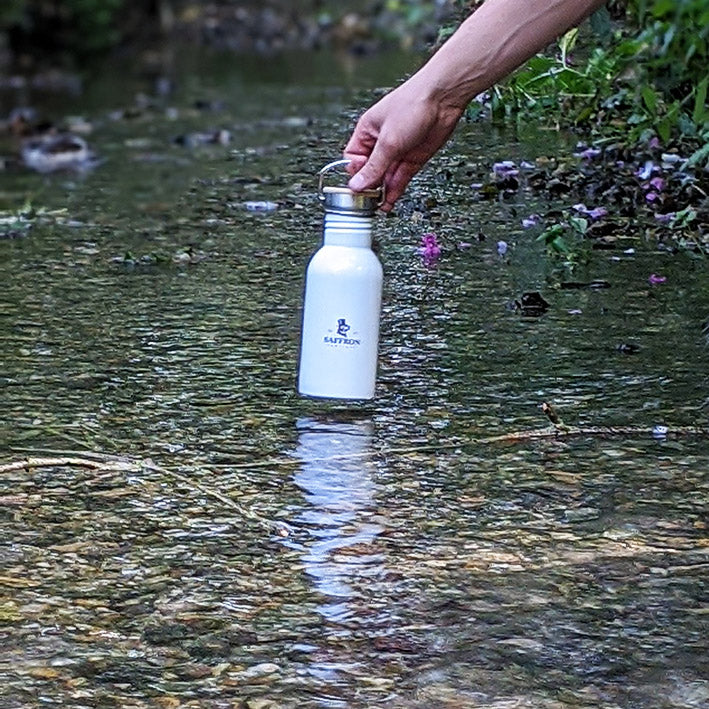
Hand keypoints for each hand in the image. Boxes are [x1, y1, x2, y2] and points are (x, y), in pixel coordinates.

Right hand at [343, 78, 464, 210]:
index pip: (353, 159)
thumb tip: (357, 184)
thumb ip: (374, 167)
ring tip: (378, 206)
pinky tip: (389, 201)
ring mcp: (398, 151)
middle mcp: (381, 142)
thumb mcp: (388, 141)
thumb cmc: (413, 104)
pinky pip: (399, 178)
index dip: (355, 173)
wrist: (443, 98)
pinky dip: (394, 190)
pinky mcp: (413, 158)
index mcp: (367, 131)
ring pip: (385, 177)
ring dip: (382, 192)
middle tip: (368, 201)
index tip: (358, 186)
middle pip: (370, 170)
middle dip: (369, 185)